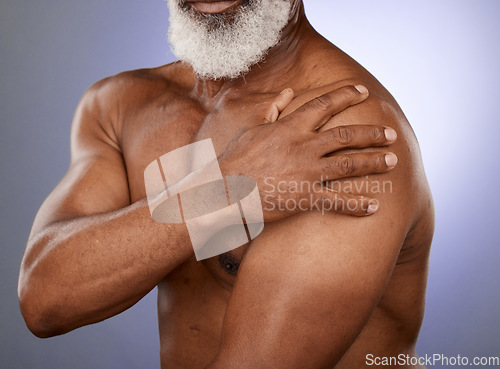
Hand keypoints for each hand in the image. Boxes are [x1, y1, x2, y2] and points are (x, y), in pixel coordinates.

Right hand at [218, 85, 397, 221]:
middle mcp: (303, 147)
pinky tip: (375, 206)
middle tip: (390, 134)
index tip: (363, 91)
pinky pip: (337, 201)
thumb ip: (272, 108)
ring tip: (392, 161)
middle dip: (372, 134)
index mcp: (290, 127)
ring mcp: (306, 173)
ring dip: (373, 163)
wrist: (223, 191)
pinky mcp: (305, 198)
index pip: (324, 105)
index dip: (346, 95)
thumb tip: (287, 92)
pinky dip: (358, 205)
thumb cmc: (235, 159)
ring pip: (348, 165)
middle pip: (346, 135)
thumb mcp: (251, 128)